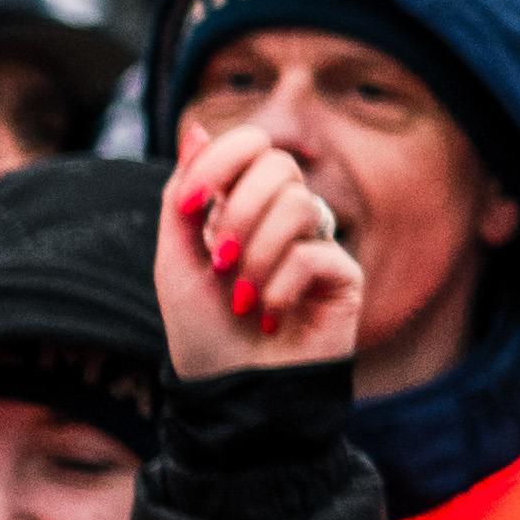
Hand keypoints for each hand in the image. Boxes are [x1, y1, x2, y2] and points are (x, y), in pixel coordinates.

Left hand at [164, 138, 372, 381]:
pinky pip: (316, 253)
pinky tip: (274, 316)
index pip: (252, 144)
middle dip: (240, 212)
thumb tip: (195, 127)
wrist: (232, 392)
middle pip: (281, 165)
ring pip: (300, 205)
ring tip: (245, 299)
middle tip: (222, 262)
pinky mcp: (344, 277)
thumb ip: (184, 195)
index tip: (191, 206)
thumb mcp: (175, 259)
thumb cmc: (201, 332)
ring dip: (258, 256)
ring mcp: (319, 244)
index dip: (221, 161)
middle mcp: (286, 217)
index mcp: (245, 205)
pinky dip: (281, 287)